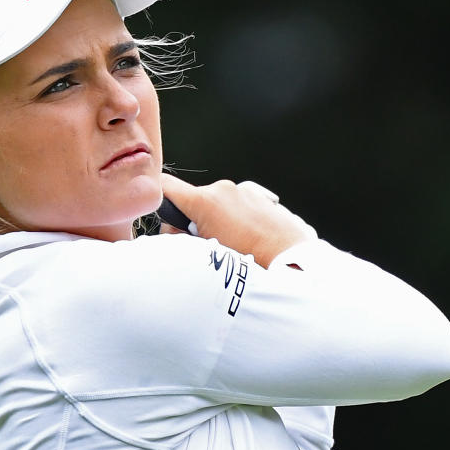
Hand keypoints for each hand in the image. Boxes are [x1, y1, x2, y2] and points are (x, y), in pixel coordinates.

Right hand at [158, 175, 317, 266]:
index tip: (158, 213)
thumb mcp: (204, 255)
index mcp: (204, 201)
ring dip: (214, 220)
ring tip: (230, 246)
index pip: (165, 186)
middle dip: (190, 220)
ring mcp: (243, 191)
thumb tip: (171, 234)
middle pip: (191, 200)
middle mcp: (223, 189)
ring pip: (214, 203)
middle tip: (202, 246)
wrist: (293, 263)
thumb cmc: (250, 262)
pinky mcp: (259, 197)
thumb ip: (180, 240)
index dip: (156, 198)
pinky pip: (235, 204)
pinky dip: (233, 218)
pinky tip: (245, 239)